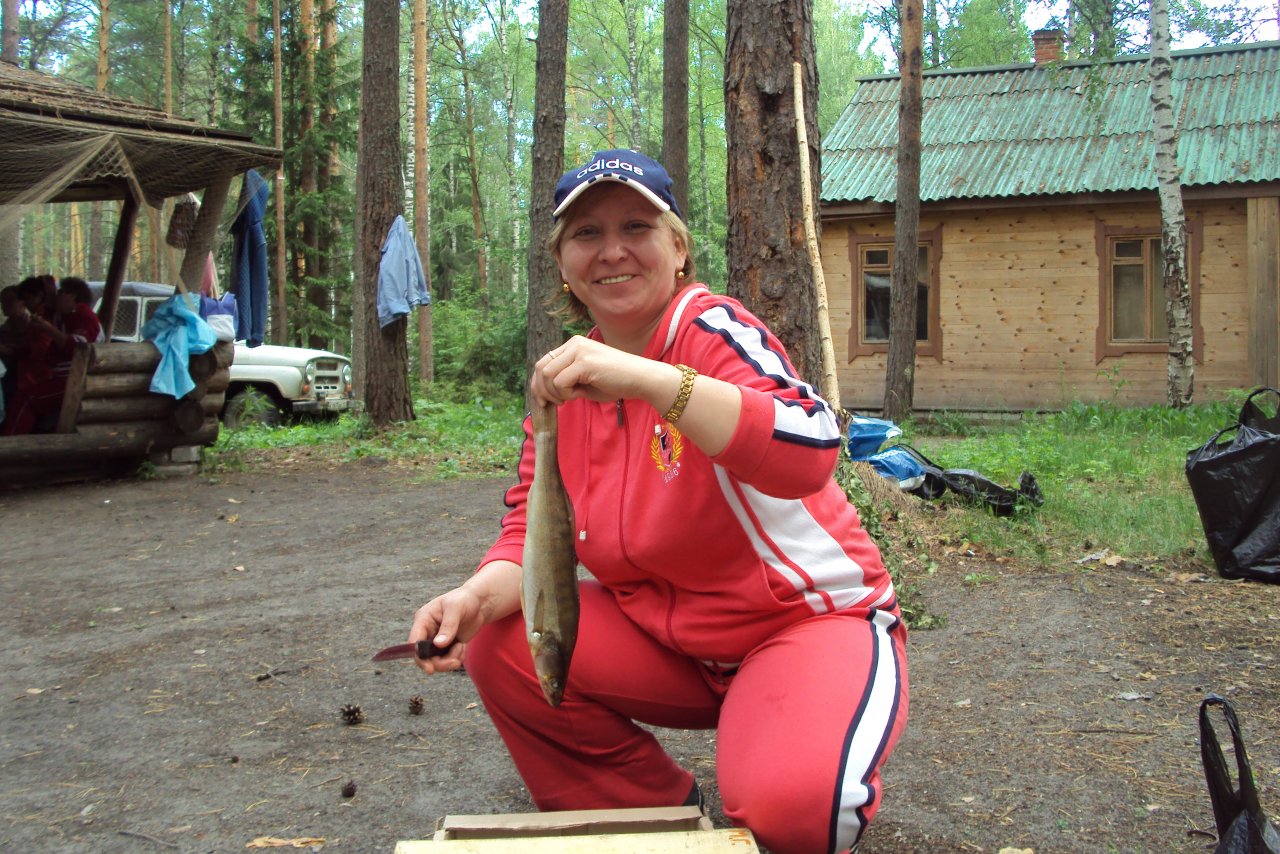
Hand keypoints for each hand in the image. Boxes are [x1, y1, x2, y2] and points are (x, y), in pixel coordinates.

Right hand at [406, 585, 486, 674]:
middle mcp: (427, 631)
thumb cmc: (465, 599)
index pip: (415, 641)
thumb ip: (448, 626)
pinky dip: (457, 657)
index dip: (419, 656)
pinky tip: (462, 647)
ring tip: (461, 647)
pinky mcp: (447, 646)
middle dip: (439, 663)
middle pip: (424, 656)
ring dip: (450, 660)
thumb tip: (438, 644)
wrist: (479, 602)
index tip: (430, 669)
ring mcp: (436, 640)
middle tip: (455, 663)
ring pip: (436, 661)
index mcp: (423, 619)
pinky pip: (448, 660)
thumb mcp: (455, 608)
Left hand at [532, 335, 662, 406]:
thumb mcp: (585, 380)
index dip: (538, 383)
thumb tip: (543, 393)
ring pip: (548, 376)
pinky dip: (566, 394)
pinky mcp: (584, 362)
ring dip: (556, 393)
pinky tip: (580, 394)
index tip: (544, 401)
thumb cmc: (616, 382)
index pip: (543, 362)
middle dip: (542, 390)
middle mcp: (574, 344)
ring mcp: (579, 351)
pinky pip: (560, 382)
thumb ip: (565, 381)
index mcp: (574, 345)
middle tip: (554, 404)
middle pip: (541, 368)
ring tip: (573, 397)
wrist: (641, 379)